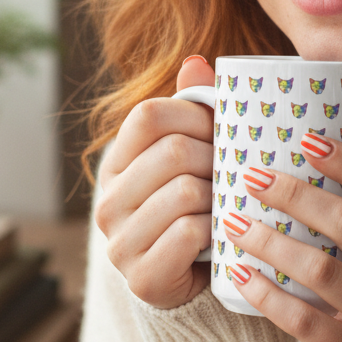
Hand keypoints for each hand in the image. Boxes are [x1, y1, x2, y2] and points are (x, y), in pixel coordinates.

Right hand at [94, 56, 215, 308]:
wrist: (189, 281)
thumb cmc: (195, 207)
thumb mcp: (192, 156)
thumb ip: (192, 111)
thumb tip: (196, 61)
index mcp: (117, 163)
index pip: (148, 114)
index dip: (195, 116)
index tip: (221, 132)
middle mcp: (108, 200)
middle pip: (174, 153)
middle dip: (216, 159)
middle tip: (233, 172)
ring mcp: (120, 241)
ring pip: (185, 192)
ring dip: (219, 197)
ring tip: (227, 204)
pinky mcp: (141, 276)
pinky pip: (190, 233)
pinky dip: (216, 229)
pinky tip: (221, 234)